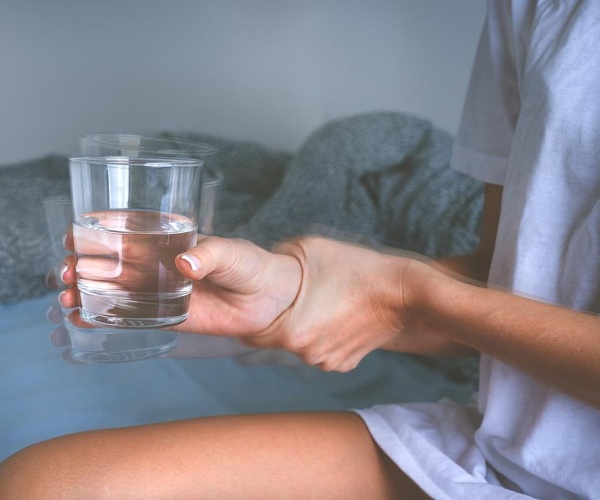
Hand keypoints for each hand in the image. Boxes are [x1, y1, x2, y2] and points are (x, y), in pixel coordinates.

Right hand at [59, 236, 302, 339]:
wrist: (270, 301)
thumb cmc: (252, 266)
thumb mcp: (233, 253)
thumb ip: (211, 253)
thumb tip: (186, 262)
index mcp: (169, 239)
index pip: (128, 230)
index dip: (97, 230)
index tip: (74, 235)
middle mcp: (158, 263)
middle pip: (110, 261)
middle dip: (82, 264)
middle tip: (68, 271)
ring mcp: (159, 290)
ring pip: (113, 289)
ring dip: (86, 291)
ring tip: (69, 298)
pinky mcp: (166, 317)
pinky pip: (130, 317)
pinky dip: (104, 318)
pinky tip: (83, 319)